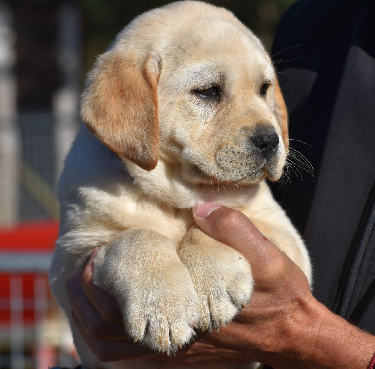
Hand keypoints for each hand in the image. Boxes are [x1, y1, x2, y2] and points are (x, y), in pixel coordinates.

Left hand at [67, 203, 374, 367]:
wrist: (294, 336)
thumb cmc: (281, 297)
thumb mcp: (267, 256)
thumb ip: (234, 228)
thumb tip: (198, 209)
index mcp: (191, 313)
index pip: (127, 312)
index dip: (102, 287)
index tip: (97, 257)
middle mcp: (177, 340)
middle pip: (108, 337)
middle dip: (84, 304)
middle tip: (82, 270)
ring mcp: (176, 352)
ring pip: (114, 351)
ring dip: (92, 322)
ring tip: (87, 290)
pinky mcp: (182, 354)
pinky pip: (132, 357)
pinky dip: (112, 337)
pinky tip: (112, 313)